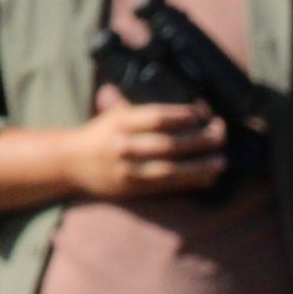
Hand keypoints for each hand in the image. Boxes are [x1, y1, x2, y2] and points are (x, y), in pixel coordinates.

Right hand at [66, 85, 226, 199]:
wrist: (70, 163)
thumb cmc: (100, 133)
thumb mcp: (115, 113)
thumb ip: (142, 106)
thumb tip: (187, 103)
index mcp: (120, 122)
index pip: (157, 117)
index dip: (184, 116)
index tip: (204, 113)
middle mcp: (123, 146)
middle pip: (168, 144)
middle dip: (199, 140)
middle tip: (220, 134)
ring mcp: (128, 170)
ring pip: (170, 169)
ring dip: (200, 166)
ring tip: (221, 160)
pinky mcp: (133, 189)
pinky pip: (166, 186)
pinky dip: (190, 182)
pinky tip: (208, 177)